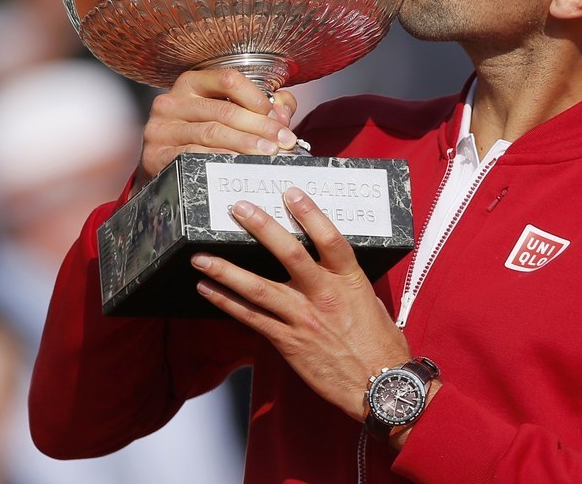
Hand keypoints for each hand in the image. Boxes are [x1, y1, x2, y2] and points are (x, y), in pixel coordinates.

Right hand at [135, 69, 299, 190]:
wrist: (161, 167)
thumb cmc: (200, 135)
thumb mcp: (228, 113)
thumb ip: (260, 107)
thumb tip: (283, 109)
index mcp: (192, 83)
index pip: (228, 80)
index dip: (257, 98)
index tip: (278, 118)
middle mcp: (172, 101)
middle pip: (224, 110)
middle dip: (260, 126)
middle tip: (283, 142)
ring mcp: (161, 128)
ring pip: (212, 133)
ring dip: (245, 144)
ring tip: (269, 154)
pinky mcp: (155, 154)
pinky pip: (193, 155)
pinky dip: (221, 160)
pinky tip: (240, 165)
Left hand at [191, 187, 412, 420]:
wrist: (380, 387)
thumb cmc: (381, 345)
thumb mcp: (372, 302)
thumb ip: (347, 282)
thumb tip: (330, 264)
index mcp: (350, 281)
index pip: (329, 239)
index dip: (310, 213)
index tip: (290, 193)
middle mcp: (324, 295)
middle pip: (289, 254)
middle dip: (261, 228)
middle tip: (238, 209)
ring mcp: (303, 319)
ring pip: (258, 288)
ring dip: (226, 270)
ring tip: (200, 257)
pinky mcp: (288, 342)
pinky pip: (251, 318)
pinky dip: (227, 302)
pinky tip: (207, 290)